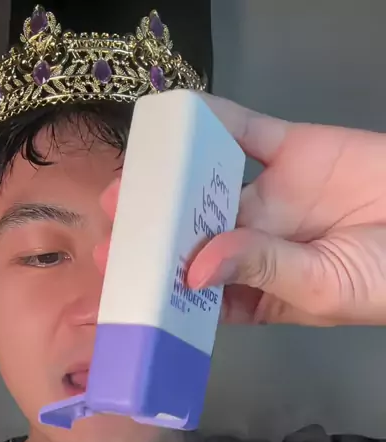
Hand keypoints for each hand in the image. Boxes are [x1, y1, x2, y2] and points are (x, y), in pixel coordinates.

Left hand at [96, 98, 385, 326]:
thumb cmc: (382, 277)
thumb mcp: (321, 287)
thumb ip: (261, 271)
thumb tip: (195, 268)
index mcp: (258, 292)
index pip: (198, 290)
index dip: (160, 286)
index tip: (121, 282)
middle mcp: (254, 244)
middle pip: (193, 236)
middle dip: (152, 235)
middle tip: (109, 229)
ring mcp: (269, 195)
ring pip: (208, 185)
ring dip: (169, 184)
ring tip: (128, 186)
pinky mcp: (290, 150)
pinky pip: (245, 132)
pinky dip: (214, 123)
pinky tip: (177, 123)